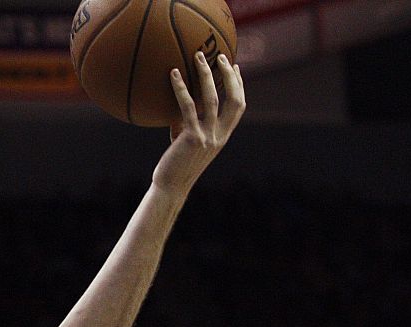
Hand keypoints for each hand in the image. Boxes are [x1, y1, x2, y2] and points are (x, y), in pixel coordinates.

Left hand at [153, 51, 245, 196]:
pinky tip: (173, 74)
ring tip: (198, 56)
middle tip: (221, 55)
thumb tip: (176, 109)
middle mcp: (219, 135)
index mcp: (223, 136)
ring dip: (206, 75)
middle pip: (234, 99)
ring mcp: (207, 136)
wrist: (170, 188)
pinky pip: (187, 107)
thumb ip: (187, 126)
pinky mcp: (191, 137)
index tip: (236, 67)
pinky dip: (181, 88)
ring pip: (212, 99)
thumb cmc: (175, 167)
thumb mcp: (187, 144)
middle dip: (230, 75)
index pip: (239, 106)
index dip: (239, 85)